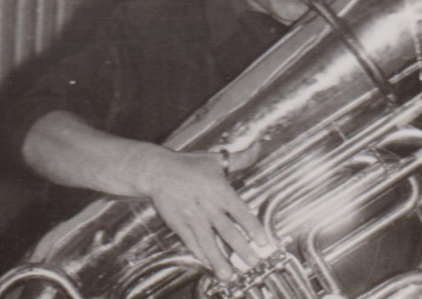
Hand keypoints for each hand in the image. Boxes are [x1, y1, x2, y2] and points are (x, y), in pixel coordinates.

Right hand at [135, 146, 269, 280]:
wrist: (158, 171)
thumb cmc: (189, 164)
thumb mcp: (216, 159)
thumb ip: (240, 158)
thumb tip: (258, 146)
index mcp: (220, 191)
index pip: (241, 213)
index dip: (253, 228)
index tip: (264, 241)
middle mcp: (208, 207)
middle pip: (228, 232)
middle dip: (242, 250)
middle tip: (253, 263)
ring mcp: (193, 217)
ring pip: (209, 242)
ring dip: (219, 259)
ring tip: (229, 275)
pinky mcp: (179, 224)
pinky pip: (191, 242)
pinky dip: (199, 253)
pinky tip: (206, 263)